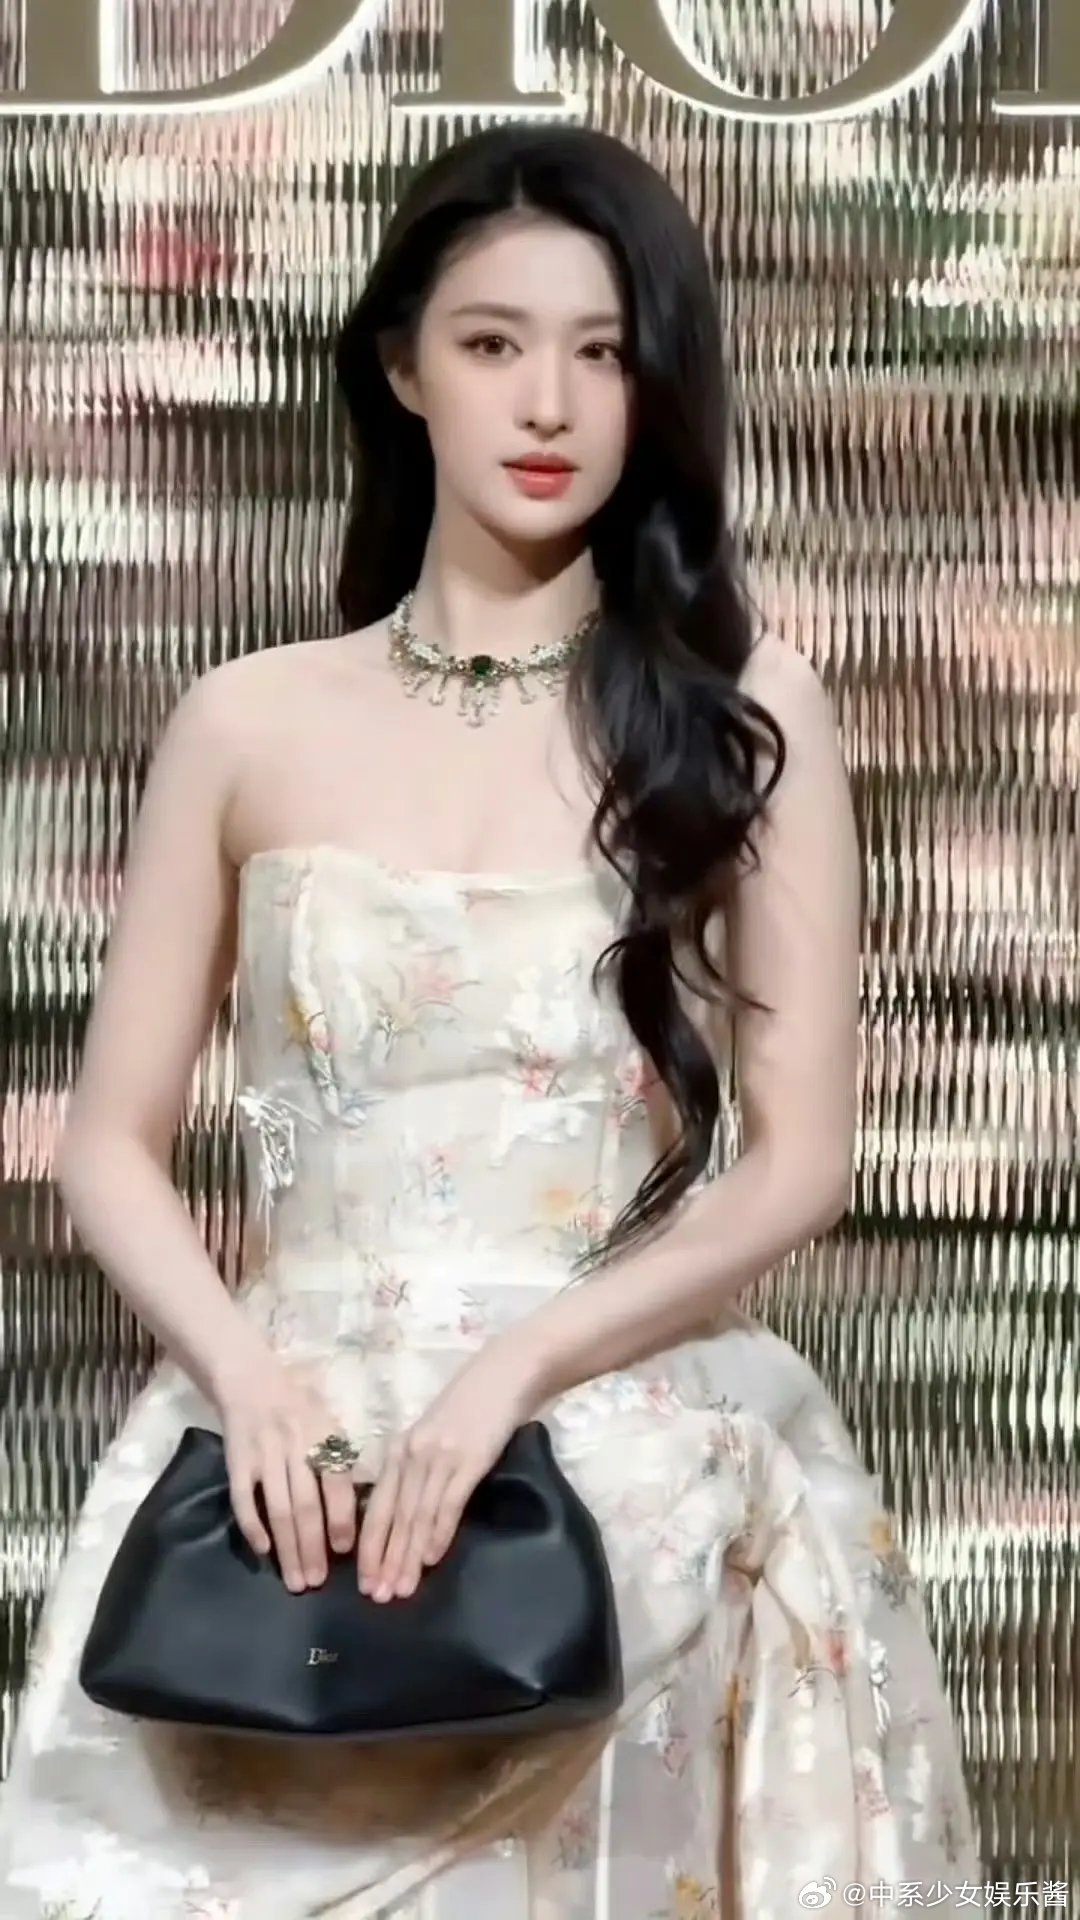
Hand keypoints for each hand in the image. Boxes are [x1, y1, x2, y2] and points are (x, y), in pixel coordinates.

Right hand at [216, 1355, 360, 1593]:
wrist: (250, 1379)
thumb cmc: (299, 1405)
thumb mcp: (327, 1422)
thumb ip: (339, 1459)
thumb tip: (359, 1510)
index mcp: (324, 1436)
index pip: (337, 1484)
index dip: (342, 1519)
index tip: (345, 1551)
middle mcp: (295, 1446)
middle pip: (306, 1505)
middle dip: (313, 1548)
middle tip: (317, 1583)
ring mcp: (264, 1455)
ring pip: (277, 1509)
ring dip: (287, 1548)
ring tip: (295, 1581)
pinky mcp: (236, 1461)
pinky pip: (242, 1499)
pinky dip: (251, 1526)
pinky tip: (263, 1552)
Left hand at [357, 1345, 538, 1601]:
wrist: (505, 1373)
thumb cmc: (470, 1407)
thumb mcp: (432, 1435)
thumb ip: (417, 1468)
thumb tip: (407, 1517)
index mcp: (399, 1450)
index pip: (378, 1508)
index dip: (370, 1547)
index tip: (366, 1582)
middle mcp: (412, 1454)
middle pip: (394, 1517)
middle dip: (384, 1560)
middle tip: (378, 1597)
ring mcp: (440, 1456)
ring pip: (417, 1516)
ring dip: (408, 1556)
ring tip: (402, 1589)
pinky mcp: (469, 1459)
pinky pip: (448, 1503)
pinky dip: (438, 1533)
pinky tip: (431, 1559)